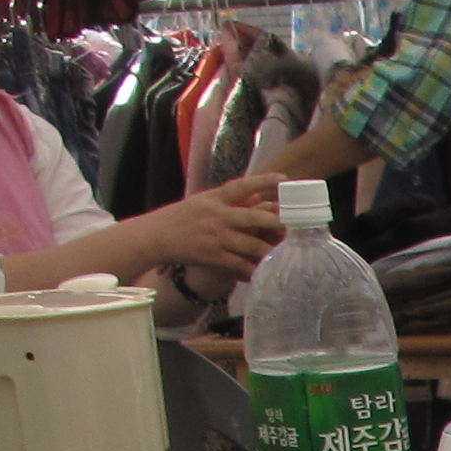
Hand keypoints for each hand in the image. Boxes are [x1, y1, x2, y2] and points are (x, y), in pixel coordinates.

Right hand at [152, 176, 280, 277]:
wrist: (154, 236)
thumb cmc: (179, 219)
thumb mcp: (200, 202)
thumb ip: (225, 201)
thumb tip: (253, 196)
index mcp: (214, 199)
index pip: (241, 186)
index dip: (263, 181)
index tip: (283, 177)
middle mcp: (217, 216)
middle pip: (253, 217)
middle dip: (276, 222)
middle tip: (296, 226)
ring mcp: (216, 237)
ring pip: (251, 244)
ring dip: (271, 251)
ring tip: (288, 254)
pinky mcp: (213, 256)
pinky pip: (240, 265)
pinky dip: (253, 270)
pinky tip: (265, 273)